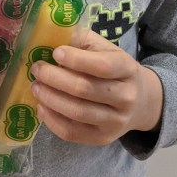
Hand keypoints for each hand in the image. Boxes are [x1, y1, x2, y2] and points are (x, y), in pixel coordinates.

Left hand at [29, 29, 162, 145]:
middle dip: (55, 79)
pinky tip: (41, 107)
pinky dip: (52, 120)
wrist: (140, 102)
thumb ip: (82, 41)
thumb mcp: (106, 48)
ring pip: (77, 113)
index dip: (76, 59)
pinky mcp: (103, 138)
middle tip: (36, 69)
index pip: (102, 66)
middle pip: (85, 90)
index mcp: (127, 68)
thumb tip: (52, 39)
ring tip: (36, 87)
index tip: (56, 53)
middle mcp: (126, 97)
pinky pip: (73, 133)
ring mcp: (116, 121)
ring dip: (50, 99)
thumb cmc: (114, 69)